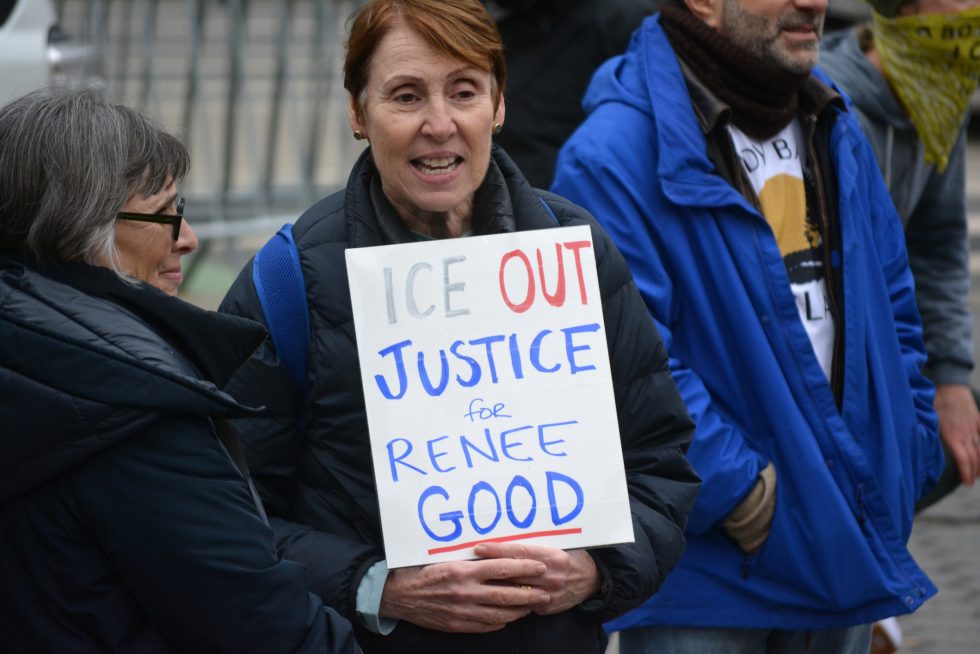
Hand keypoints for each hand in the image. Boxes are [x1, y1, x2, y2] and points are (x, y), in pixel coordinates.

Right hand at [379, 558, 550, 632]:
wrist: (402, 595)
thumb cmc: (426, 572)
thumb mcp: (449, 560)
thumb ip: (473, 561)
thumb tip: (500, 557)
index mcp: (465, 570)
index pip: (502, 567)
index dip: (525, 567)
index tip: (541, 567)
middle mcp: (466, 591)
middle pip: (507, 593)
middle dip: (530, 593)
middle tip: (545, 592)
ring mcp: (463, 610)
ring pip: (500, 612)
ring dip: (519, 610)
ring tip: (531, 606)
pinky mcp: (458, 625)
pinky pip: (486, 625)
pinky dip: (501, 621)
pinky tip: (508, 616)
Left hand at [474, 542, 600, 614]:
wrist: (591, 580)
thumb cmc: (570, 556)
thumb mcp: (558, 544)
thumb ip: (536, 544)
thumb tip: (507, 534)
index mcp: (553, 557)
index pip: (519, 552)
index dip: (497, 550)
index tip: (479, 547)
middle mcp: (551, 577)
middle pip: (513, 573)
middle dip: (490, 568)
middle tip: (470, 563)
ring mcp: (548, 595)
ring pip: (514, 591)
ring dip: (495, 586)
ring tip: (476, 580)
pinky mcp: (545, 609)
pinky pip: (521, 604)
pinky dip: (508, 598)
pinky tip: (493, 594)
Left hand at [934, 384, 979, 485]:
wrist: (951, 383)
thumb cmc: (936, 400)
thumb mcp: (928, 417)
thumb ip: (926, 432)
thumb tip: (915, 445)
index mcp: (953, 436)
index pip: (964, 460)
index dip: (966, 473)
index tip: (966, 483)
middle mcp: (966, 434)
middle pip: (974, 458)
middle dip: (974, 472)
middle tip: (970, 482)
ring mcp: (973, 427)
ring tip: (978, 473)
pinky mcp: (977, 420)